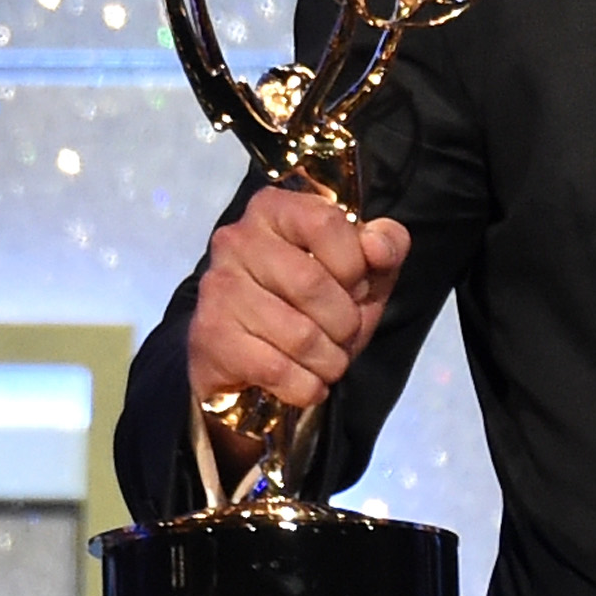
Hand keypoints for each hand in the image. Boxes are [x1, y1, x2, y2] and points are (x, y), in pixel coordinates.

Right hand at [188, 188, 410, 413]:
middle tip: (344, 334)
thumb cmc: (315, 304)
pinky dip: (305, 386)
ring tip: (326, 360)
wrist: (254, 358)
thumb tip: (377, 246)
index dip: (354, 265)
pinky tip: (305, 381)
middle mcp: (236, 239)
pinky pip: (276, 369)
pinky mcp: (210, 335)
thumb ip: (385, 246)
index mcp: (274, 209)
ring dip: (330, 361)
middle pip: (311, 284)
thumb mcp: (362, 270)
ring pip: (299, 334)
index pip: (325, 223)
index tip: (354, 287)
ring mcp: (219, 287)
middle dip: (345, 323)